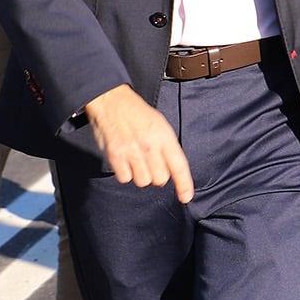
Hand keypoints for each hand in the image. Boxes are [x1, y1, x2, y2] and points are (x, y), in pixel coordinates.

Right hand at [84, 85, 194, 201]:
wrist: (113, 102)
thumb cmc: (138, 114)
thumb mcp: (161, 125)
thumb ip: (168, 148)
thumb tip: (174, 170)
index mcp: (165, 137)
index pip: (179, 166)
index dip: (184, 185)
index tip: (186, 198)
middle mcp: (150, 146)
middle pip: (160, 180)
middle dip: (157, 176)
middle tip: (151, 163)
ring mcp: (132, 152)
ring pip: (143, 181)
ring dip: (140, 175)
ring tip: (136, 160)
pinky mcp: (116, 156)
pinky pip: (125, 178)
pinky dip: (125, 173)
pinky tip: (125, 160)